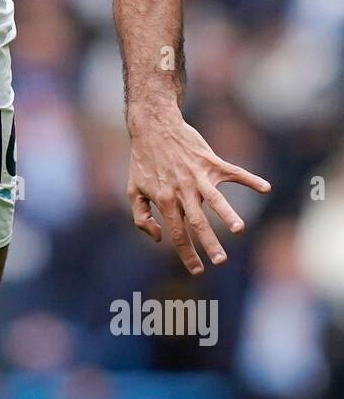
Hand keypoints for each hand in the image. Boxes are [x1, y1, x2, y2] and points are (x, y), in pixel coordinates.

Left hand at [127, 112, 270, 274]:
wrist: (154, 127)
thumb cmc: (143, 162)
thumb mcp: (132, 191)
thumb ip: (142, 218)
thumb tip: (159, 238)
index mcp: (165, 201)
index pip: (177, 234)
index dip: (188, 254)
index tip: (199, 271)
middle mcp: (182, 190)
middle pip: (197, 222)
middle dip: (209, 244)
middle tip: (221, 261)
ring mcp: (198, 175)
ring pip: (215, 199)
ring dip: (228, 214)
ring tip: (239, 229)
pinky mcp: (210, 161)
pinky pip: (233, 172)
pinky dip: (250, 179)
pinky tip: (266, 188)